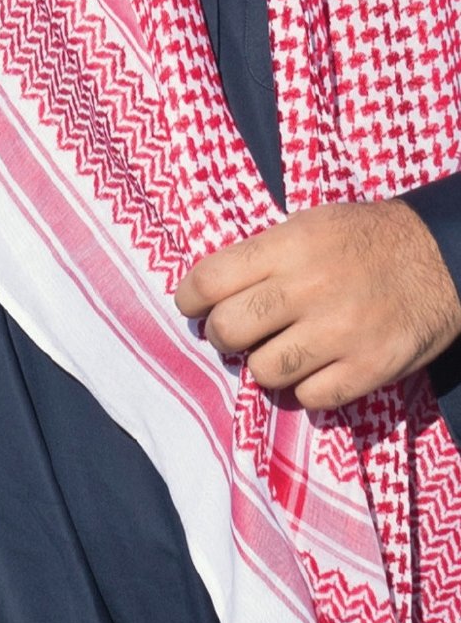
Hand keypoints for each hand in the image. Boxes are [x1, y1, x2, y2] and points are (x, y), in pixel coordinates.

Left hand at [174, 199, 460, 410]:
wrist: (444, 258)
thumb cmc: (364, 239)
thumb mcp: (307, 226)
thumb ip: (260, 255)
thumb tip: (208, 291)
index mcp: (289, 247)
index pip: (209, 281)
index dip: (188, 300)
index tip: (191, 308)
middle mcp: (310, 289)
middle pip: (229, 330)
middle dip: (221, 337)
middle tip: (233, 334)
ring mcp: (341, 332)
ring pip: (264, 371)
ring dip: (263, 366)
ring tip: (277, 352)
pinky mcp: (371, 367)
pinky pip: (311, 397)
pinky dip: (306, 388)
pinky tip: (315, 369)